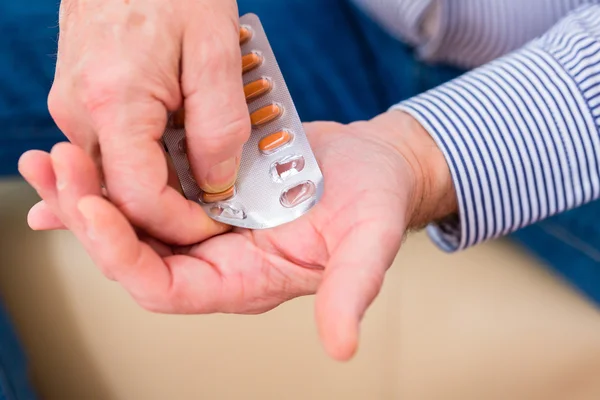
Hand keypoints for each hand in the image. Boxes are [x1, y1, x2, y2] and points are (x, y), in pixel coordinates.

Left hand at [19, 111, 455, 359]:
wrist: (375, 165)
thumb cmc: (376, 203)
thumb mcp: (370, 242)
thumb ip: (352, 290)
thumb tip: (343, 346)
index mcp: (244, 279)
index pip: (165, 287)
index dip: (123, 257)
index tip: (93, 211)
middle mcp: (218, 256)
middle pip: (133, 254)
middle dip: (88, 218)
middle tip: (57, 171)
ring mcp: (209, 221)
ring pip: (133, 219)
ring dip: (89, 192)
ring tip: (51, 160)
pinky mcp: (207, 187)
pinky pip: (149, 187)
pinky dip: (114, 173)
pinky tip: (85, 153)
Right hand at [48, 0, 248, 244]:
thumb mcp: (216, 50)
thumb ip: (219, 125)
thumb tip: (215, 182)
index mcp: (112, 103)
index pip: (139, 199)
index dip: (181, 222)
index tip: (216, 218)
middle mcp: (79, 113)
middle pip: (121, 196)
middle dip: (170, 213)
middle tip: (214, 211)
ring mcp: (74, 108)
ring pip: (116, 177)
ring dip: (160, 189)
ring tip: (202, 183)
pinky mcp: (81, 101)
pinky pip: (112, 152)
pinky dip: (146, 165)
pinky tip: (176, 161)